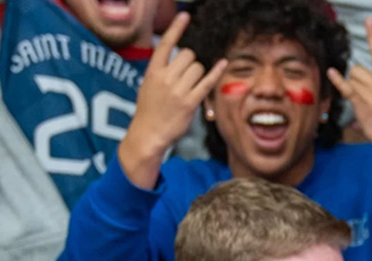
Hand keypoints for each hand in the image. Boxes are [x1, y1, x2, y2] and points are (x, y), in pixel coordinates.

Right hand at [115, 11, 226, 188]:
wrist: (148, 134)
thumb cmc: (149, 110)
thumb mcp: (148, 85)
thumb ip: (161, 70)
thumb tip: (179, 57)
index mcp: (153, 72)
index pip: (165, 45)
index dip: (176, 29)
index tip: (185, 15)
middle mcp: (165, 78)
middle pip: (188, 55)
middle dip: (191, 62)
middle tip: (186, 76)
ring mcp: (178, 91)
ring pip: (198, 68)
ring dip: (198, 74)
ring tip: (189, 87)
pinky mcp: (190, 102)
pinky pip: (207, 82)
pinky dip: (216, 72)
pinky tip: (223, 63)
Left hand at [326, 18, 371, 178]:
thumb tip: (360, 93)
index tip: (368, 19)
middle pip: (357, 69)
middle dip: (354, 80)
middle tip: (362, 96)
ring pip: (352, 78)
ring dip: (351, 88)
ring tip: (361, 103)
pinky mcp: (362, 103)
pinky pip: (347, 88)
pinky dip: (338, 80)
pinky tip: (331, 72)